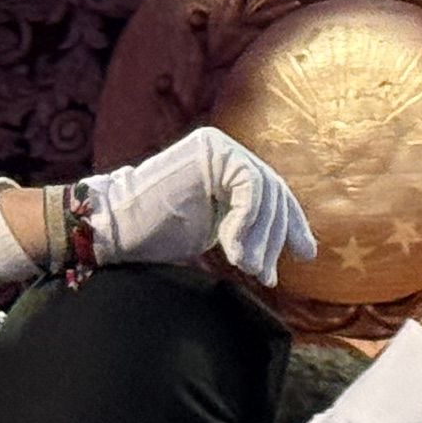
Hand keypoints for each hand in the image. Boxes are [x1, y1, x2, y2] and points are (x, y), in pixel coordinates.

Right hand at [80, 127, 316, 284]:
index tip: (305, 254)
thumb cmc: (157, 236)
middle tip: (265, 276)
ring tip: (249, 270)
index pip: (273, 193)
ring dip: (260, 238)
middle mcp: (225, 151)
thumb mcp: (214, 228)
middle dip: (274, 238)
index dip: (292, 224)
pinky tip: (232, 250)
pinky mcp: (210, 151)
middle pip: (273, 192)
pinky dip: (246, 223)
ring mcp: (218, 147)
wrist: (116, 230)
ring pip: (265, 192)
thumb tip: (293, 245)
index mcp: (227, 166)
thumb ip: (244, 223)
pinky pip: (249, 188)